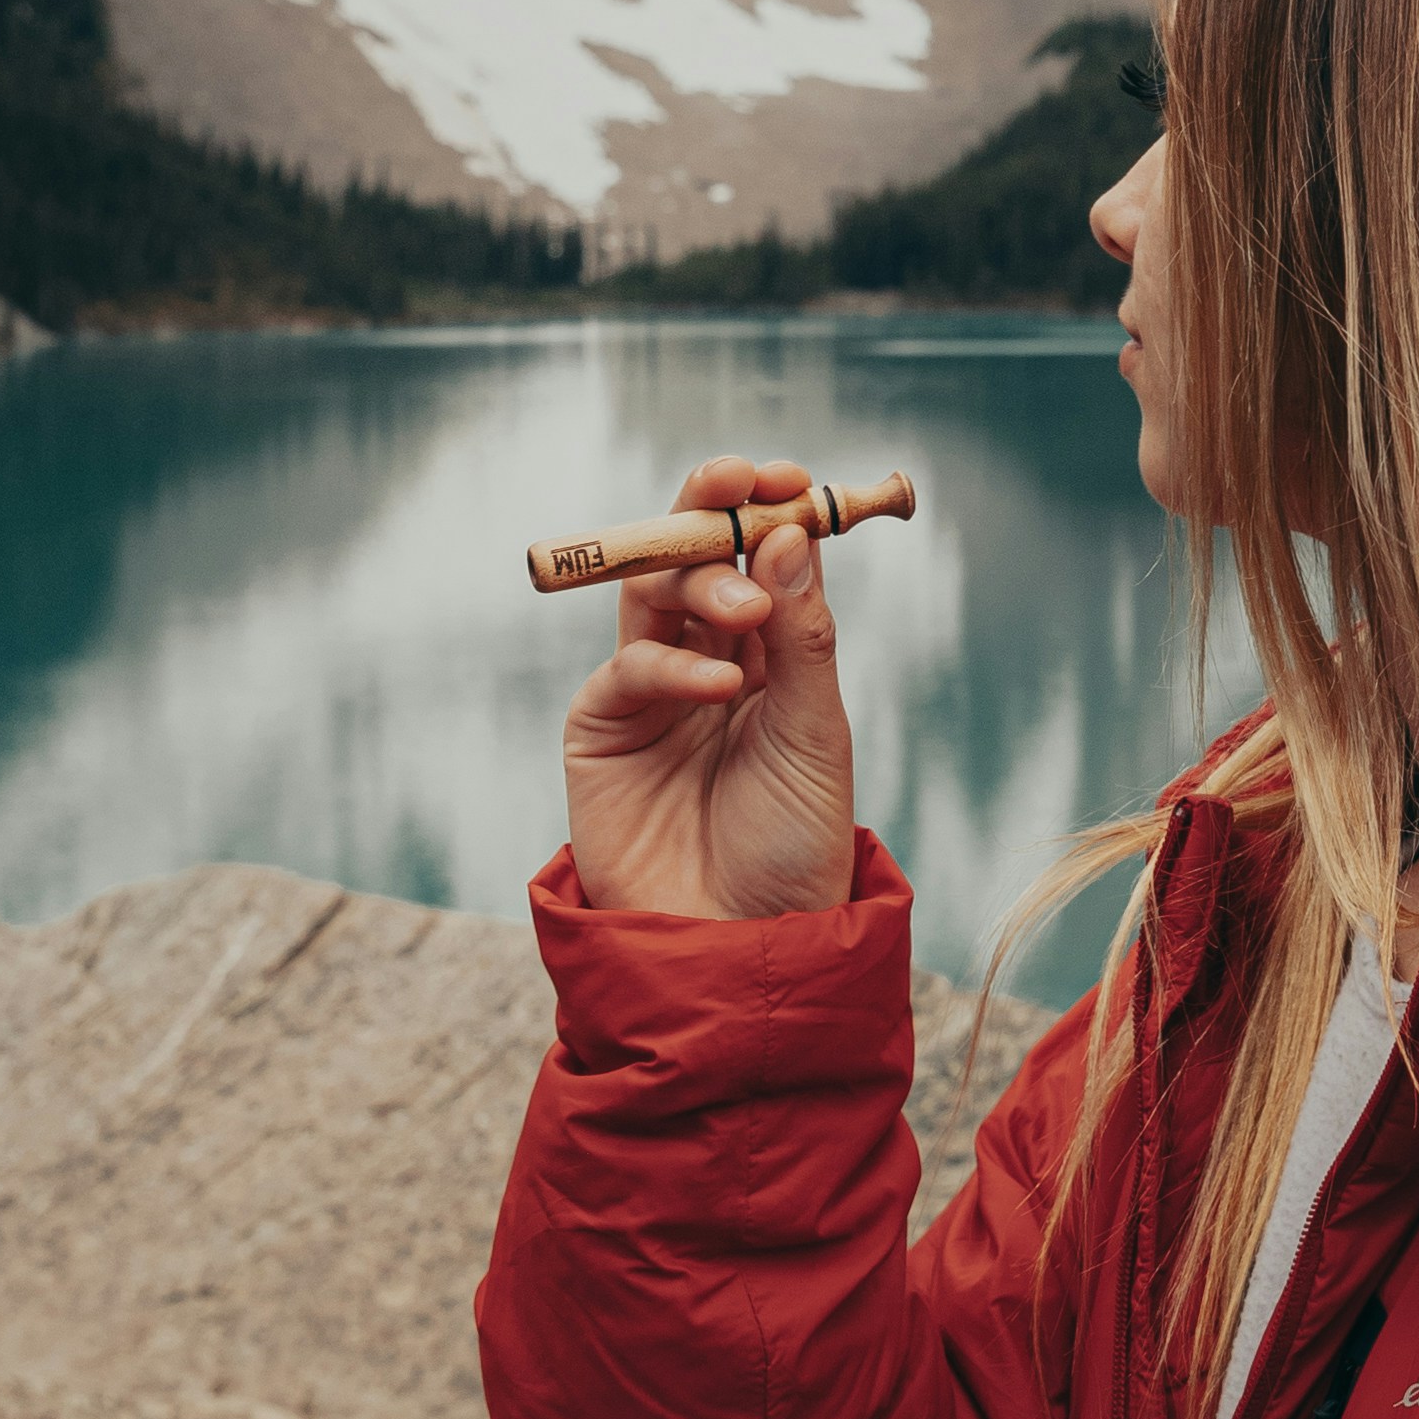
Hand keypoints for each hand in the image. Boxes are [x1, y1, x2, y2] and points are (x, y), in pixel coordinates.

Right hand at [562, 453, 857, 920]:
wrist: (742, 944)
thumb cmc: (793, 844)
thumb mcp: (816, 734)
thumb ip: (803, 636)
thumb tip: (791, 532)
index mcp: (770, 654)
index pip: (762, 558)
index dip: (766, 508)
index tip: (784, 473)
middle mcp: (707, 660)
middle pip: (696, 559)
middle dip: (715, 514)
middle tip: (742, 486)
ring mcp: (651, 693)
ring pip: (654, 596)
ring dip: (699, 581)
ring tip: (748, 611)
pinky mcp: (601, 730)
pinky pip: (628, 670)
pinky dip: (671, 666)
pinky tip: (718, 685)